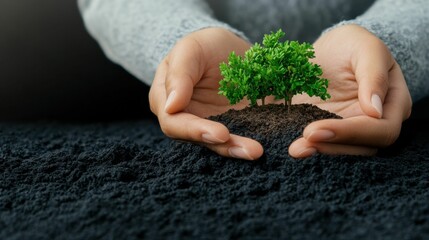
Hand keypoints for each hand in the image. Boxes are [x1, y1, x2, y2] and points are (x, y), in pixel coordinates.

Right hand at [149, 28, 262, 159]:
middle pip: (199, 140)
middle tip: (251, 150)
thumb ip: (179, 75)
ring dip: (239, 149)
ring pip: (220, 145)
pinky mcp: (231, 127)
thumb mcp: (190, 49)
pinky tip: (266, 145)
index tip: (221, 133)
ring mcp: (209, 125)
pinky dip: (250, 142)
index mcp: (165, 102)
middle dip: (225, 146)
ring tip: (258, 151)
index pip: (174, 123)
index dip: (195, 130)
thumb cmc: (202, 46)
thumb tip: (170, 108)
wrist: (226, 48)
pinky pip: (239, 138)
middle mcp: (185, 120)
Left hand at [288, 24, 411, 157]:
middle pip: (361, 148)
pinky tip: (291, 146)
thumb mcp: (366, 48)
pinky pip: (322, 145)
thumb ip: (373, 75)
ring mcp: (351, 130)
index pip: (381, 130)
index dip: (351, 133)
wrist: (330, 50)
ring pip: (341, 151)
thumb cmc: (352, 45)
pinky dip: (308, 147)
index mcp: (393, 103)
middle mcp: (375, 123)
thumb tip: (375, 111)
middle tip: (300, 143)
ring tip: (294, 149)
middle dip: (331, 147)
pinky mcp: (330, 131)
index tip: (317, 130)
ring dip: (318, 151)